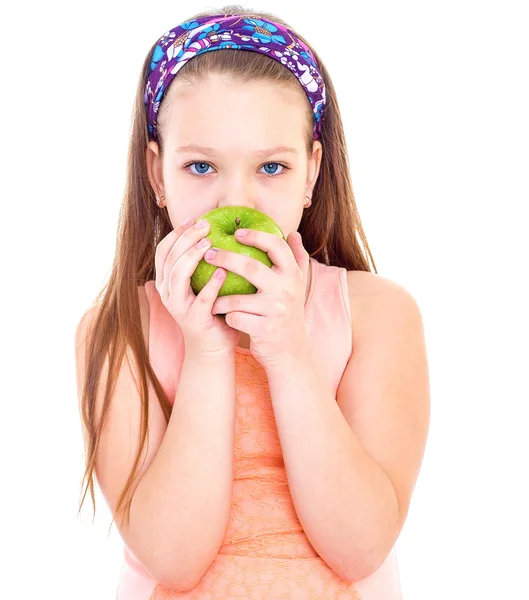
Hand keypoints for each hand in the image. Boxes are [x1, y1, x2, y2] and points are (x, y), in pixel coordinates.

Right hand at [155, 217, 239, 356]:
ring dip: (192, 256)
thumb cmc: (212, 310)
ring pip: (177, 276)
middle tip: (205, 225)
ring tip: (209, 244)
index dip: (176, 232)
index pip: (164, 250)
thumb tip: (215, 231)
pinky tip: (223, 272)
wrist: (213, 347)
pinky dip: (211, 284)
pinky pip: (201, 300)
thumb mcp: (200, 283)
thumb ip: (202, 262)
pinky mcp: (195, 320)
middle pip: (169, 258)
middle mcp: (167, 292)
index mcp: (167, 281)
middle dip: (186, 238)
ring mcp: (178, 307)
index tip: (193, 219)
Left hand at [207, 228, 310, 369]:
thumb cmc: (288, 314)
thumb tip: (293, 233)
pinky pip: (235, 318)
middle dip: (225, 258)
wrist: (292, 352)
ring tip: (208, 295)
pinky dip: (226, 317)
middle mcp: (286, 290)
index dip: (256, 236)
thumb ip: (297, 258)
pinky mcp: (264, 330)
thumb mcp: (298, 286)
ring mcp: (275, 311)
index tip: (237, 233)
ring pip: (236, 299)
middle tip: (209, 254)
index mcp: (293, 276)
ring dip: (219, 298)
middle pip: (250, 267)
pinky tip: (223, 317)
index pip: (276, 246)